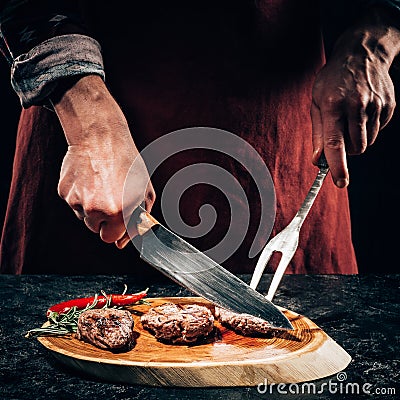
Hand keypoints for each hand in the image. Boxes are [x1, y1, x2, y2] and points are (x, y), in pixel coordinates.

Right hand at [53, 75, 155, 243]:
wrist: (101, 137)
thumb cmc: (126, 162)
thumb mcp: (145, 190)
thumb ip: (138, 218)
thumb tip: (124, 240)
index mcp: (119, 212)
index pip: (111, 239)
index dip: (115, 231)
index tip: (117, 223)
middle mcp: (97, 210)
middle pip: (95, 230)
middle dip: (103, 221)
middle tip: (110, 200)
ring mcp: (78, 201)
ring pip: (84, 217)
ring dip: (92, 208)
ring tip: (101, 185)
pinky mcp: (65, 192)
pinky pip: (74, 203)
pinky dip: (81, 196)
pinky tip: (90, 179)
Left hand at [311, 7, 399, 187]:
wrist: (361, 53)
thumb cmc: (332, 80)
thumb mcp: (317, 102)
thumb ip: (318, 134)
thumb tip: (318, 160)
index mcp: (333, 106)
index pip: (336, 143)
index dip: (338, 166)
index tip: (340, 182)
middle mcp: (357, 106)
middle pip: (356, 148)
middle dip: (347, 149)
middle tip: (340, 133)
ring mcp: (376, 105)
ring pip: (368, 142)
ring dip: (358, 139)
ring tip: (351, 118)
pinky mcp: (389, 106)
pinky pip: (378, 131)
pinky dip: (369, 128)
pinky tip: (363, 111)